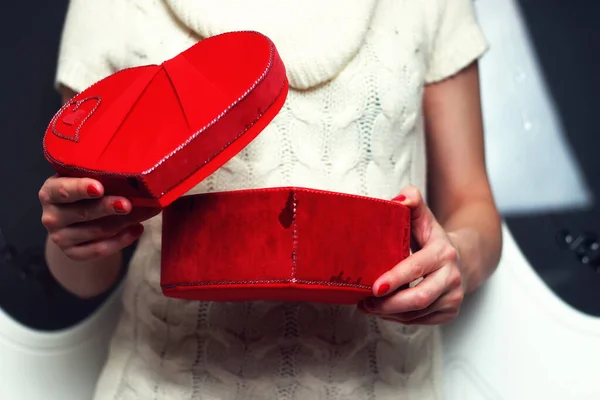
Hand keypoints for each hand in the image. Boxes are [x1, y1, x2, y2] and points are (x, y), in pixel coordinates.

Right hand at [40, 176, 158, 260]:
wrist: (76, 221)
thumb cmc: (85, 192)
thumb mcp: (85, 179)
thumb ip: (100, 176)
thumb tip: (135, 174)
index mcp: (50, 192)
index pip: (63, 190)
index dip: (80, 188)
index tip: (100, 188)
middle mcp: (51, 216)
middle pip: (84, 212)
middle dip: (108, 207)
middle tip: (128, 204)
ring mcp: (60, 238)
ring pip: (98, 231)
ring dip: (125, 221)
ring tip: (146, 211)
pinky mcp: (73, 254)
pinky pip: (100, 249)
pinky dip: (122, 240)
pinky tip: (138, 229)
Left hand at [359, 186, 464, 324]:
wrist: (462, 258)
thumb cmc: (432, 237)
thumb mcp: (423, 216)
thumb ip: (412, 200)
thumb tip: (400, 198)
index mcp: (443, 252)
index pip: (416, 269)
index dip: (395, 279)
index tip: (374, 287)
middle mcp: (452, 277)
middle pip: (417, 299)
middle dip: (387, 304)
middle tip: (365, 302)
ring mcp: (453, 297)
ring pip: (416, 314)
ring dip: (389, 313)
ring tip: (369, 306)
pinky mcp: (450, 312)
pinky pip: (419, 321)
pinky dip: (398, 318)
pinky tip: (385, 310)